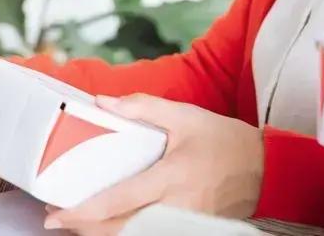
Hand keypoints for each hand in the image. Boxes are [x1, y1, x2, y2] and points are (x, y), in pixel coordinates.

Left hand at [44, 94, 263, 234]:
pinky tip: (109, 227)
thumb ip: (142, 107)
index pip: (120, 200)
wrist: (266, 170)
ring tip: (78, 224)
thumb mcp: (185, 116)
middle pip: (120, 228)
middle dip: (84, 229)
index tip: (57, 212)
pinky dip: (125, 233)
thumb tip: (102, 102)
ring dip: (102, 234)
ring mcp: (183, 224)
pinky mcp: (188, 230)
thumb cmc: (224, 141)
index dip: (84, 211)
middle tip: (57, 220)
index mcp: (172, 177)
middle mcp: (176, 207)